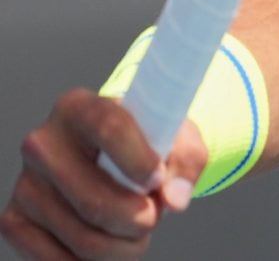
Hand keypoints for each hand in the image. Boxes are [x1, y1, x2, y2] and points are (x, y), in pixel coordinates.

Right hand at [2, 93, 204, 258]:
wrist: (111, 156)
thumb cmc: (145, 142)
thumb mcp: (176, 137)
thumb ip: (186, 161)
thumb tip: (175, 199)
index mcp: (79, 107)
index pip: (109, 128)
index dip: (140, 162)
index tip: (158, 180)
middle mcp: (42, 143)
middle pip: (94, 201)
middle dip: (139, 219)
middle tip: (155, 215)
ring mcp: (25, 184)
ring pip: (82, 237)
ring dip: (123, 246)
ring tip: (138, 228)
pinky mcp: (14, 220)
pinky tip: (110, 244)